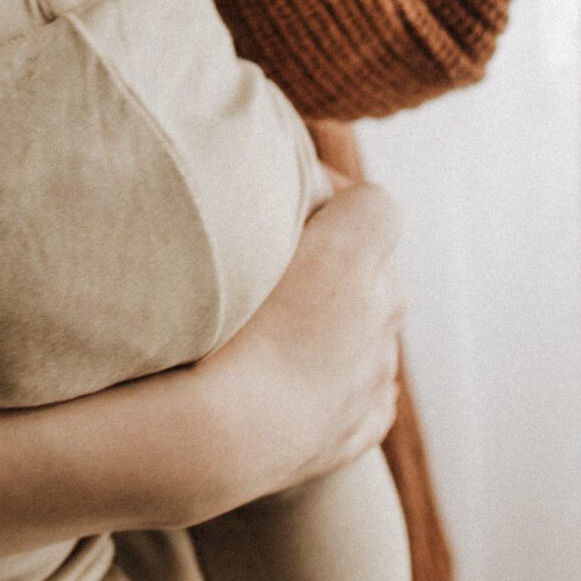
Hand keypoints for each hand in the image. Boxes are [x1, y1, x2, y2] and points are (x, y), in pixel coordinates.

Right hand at [0, 184, 401, 573]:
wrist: (206, 442)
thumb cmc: (197, 324)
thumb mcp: (214, 227)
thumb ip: (244, 182)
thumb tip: (240, 138)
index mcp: (358, 254)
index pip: (371, 199)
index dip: (328, 195)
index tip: (283, 201)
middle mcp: (384, 310)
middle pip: (373, 263)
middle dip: (333, 257)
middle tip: (268, 265)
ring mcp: (377, 374)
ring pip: (369, 328)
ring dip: (335, 320)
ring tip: (271, 327)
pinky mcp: (363, 427)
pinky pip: (362, 388)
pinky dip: (334, 379)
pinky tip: (286, 381)